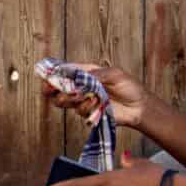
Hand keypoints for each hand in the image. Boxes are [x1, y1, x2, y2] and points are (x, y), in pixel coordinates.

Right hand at [40, 61, 157, 132]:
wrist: (139, 107)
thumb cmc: (129, 86)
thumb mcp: (115, 74)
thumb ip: (96, 75)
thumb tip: (80, 78)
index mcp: (86, 73)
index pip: (64, 72)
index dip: (53, 74)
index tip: (46, 77)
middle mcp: (81, 87)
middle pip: (58, 88)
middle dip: (53, 90)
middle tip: (52, 91)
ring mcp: (83, 100)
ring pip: (64, 101)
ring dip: (71, 99)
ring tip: (85, 97)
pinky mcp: (88, 113)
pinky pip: (79, 111)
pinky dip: (86, 108)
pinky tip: (96, 104)